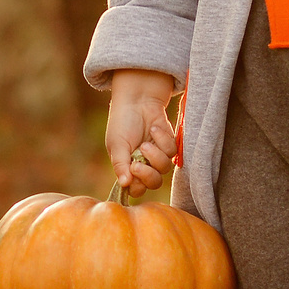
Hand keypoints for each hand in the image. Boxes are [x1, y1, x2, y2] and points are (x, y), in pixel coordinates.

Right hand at [105, 69, 178, 193]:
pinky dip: (162, 140)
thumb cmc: (122, 122)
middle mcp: (144, 165)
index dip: (137, 186)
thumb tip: (124, 185)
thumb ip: (120, 165)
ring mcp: (158, 155)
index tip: (132, 172)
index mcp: (128, 168)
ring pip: (164, 168)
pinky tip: (153, 129)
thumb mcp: (117, 144)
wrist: (137, 99)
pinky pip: (172, 152)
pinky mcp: (169, 144)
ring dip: (155, 156)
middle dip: (148, 175)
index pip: (136, 189)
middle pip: (154, 183)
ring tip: (145, 143)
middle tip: (138, 163)